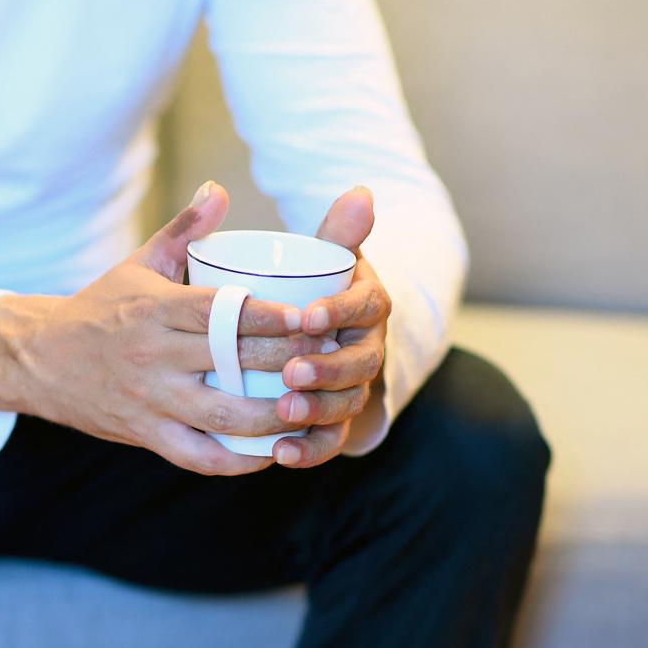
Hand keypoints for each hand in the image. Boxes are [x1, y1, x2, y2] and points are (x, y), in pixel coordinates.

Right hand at [0, 182, 327, 475]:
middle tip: (328, 360)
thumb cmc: (101, 308)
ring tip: (310, 409)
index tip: (308, 317)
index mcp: (155, 310)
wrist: (40, 359)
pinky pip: (199, 456)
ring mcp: (151, 400)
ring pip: (223, 417)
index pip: (220, 312)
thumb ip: (185, 229)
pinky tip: (272, 452)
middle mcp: (154, 357)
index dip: (268, 316)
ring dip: (273, 417)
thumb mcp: (139, 263)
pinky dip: (238, 460)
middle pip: (233, 363)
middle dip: (287, 364)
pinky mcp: (147, 434)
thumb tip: (220, 189)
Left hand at [271, 187, 390, 468]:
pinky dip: (308, 450)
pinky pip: (330, 441)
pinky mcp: (336, 421)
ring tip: (283, 411)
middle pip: (359, 363)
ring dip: (317, 410)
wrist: (328, 337)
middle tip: (290, 371)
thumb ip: (337, 230)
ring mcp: (354, 387)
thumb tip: (361, 192)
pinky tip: (280, 455)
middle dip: (327, 369)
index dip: (340, 312)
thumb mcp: (328, 259)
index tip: (307, 316)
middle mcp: (367, 347)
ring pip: (346, 403)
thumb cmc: (317, 290)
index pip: (365, 306)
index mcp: (367, 305)